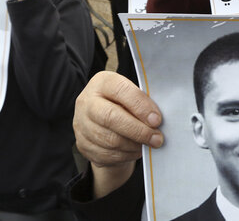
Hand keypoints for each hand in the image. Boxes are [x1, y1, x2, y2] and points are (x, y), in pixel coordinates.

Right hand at [73, 71, 162, 195]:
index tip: (157, 120)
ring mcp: (81, 124)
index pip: (120, 90)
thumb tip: (156, 121)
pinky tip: (136, 150)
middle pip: (111, 117)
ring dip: (134, 145)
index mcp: (102, 83)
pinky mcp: (82, 144)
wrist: (103, 121)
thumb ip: (142, 103)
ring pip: (109, 140)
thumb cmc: (123, 104)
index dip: (140, 106)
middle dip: (138, 130)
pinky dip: (125, 155)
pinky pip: (106, 154)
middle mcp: (87, 102)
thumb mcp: (131, 95)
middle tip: (157, 139)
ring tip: (148, 144)